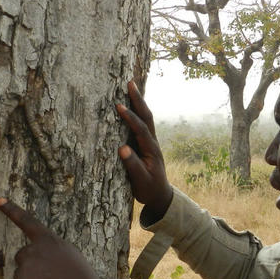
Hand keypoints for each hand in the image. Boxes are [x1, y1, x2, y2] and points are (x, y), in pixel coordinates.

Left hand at [0, 198, 112, 278]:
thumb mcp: (70, 255)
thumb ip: (49, 251)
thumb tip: (31, 258)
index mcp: (47, 241)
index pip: (27, 221)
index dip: (11, 210)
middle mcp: (31, 252)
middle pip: (22, 256)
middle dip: (32, 265)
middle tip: (52, 277)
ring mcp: (23, 272)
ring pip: (21, 276)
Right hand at [117, 80, 172, 220]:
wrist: (160, 195)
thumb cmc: (149, 189)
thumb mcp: (140, 181)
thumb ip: (132, 165)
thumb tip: (122, 149)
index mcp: (151, 150)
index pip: (141, 129)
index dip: (130, 117)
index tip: (119, 106)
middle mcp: (153, 142)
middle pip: (147, 116)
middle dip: (138, 100)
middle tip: (130, 83)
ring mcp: (151, 142)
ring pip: (146, 118)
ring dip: (139, 102)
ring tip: (130, 86)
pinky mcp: (147, 143)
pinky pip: (142, 123)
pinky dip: (137, 111)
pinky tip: (131, 103)